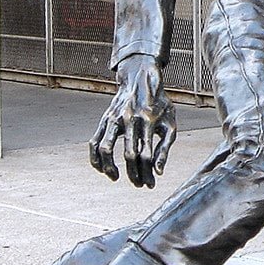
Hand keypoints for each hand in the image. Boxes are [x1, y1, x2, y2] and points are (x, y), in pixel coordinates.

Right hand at [89, 54, 177, 187]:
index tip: (150, 184)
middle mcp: (130, 120)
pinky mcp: (105, 119)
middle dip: (133, 174)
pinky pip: (94, 141)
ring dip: (109, 168)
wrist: (142, 79)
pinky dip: (94, 157)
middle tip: (138, 185)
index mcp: (148, 121)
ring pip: (106, 149)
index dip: (148, 173)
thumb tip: (158, 172)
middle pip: (129, 154)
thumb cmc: (159, 104)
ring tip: (116, 177)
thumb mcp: (169, 124)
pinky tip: (102, 168)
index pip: (146, 155)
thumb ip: (164, 148)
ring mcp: (114, 119)